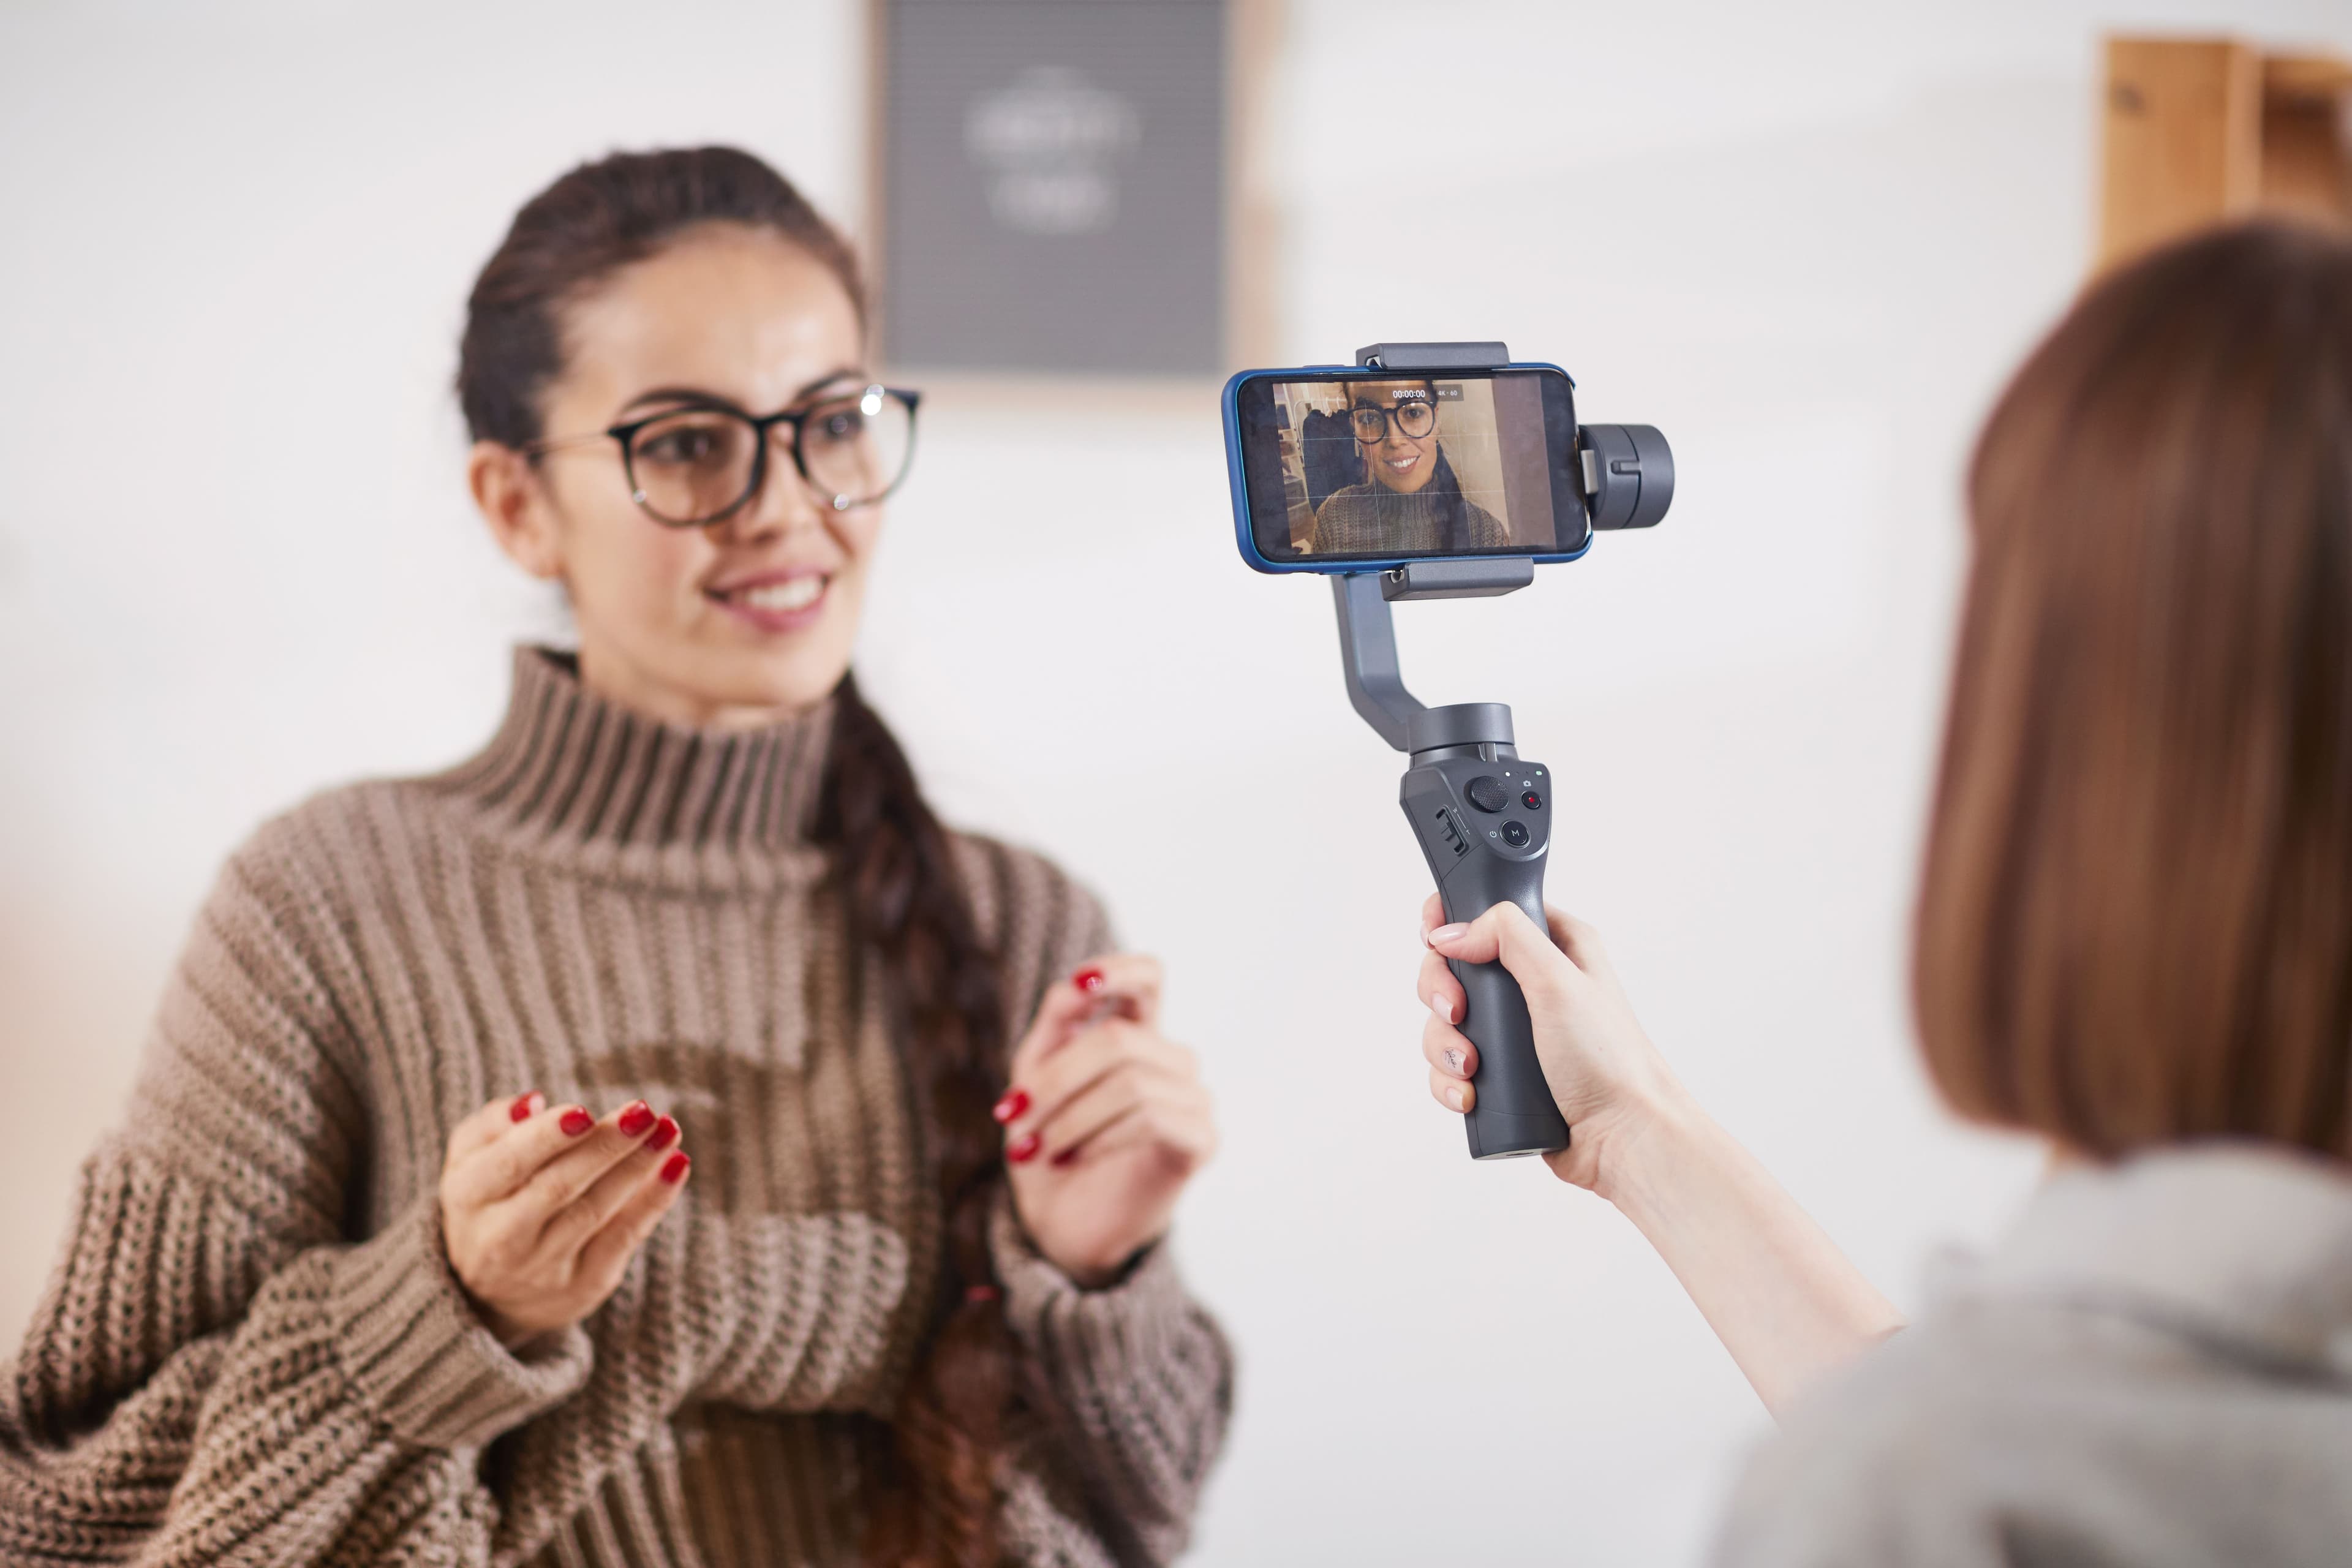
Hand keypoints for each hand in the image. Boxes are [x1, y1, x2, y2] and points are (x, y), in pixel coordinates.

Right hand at [439, 1091, 691, 1347]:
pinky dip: (653, 1201)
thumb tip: (532, 1103)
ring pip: (595, 1211)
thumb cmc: (487, 1200)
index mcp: (469, 1197)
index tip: (584, 1112)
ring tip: (667, 1130)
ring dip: (637, 1167)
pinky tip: (676, 1165)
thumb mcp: (470, 1160)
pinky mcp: (584, 1285)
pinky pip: (623, 1238)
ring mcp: (543, 1267)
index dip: (547, 1138)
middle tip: (643, 1113)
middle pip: (558, 1188)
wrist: (487, 1293)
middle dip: (605, 1148)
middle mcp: (501, 1238)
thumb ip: (493, 1125)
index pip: (510, 1164)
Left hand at [997, 957, 1216, 1287]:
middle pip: (1118, 1039)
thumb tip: (1073, 985)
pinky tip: (1076, 1157)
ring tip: (1037, 1149)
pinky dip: (1101, 1137)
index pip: (1149, 978)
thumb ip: (1055, 1023)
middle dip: (1057, 1080)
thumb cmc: (1050, 1142)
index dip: (1119, 970)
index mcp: (1135, 1035)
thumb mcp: (1035, 1074)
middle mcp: (1172, 1061)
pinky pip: (1152, 1117)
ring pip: (1130, 1080)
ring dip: (1070, 1117)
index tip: (1080, 983)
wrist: (1063, 1223)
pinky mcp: (1200, 1140)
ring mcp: (1193, 1099)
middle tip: (1016, 1118)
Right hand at [1417, 896, 1689, 1193]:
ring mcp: (1514, 1030)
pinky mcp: (1501, 1072)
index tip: (1434, 943)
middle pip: (1452, 967)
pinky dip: (1449, 1080)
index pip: (1487, 912)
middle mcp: (1531, 984)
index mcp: (1554, 946)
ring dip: (1443, 1045)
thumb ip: (1507, 937)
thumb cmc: (1610, 1060)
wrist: (1622, 1137)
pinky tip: (1468, 1095)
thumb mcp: (1559, 981)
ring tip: (1470, 1067)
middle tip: (1458, 1013)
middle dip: (1441, 994)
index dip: (1451, 922)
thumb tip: (1451, 932)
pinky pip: (1450, 1067)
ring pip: (1445, 1022)